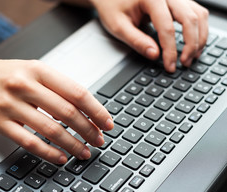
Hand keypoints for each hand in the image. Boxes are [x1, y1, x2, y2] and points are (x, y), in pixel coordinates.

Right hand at [0, 60, 113, 163]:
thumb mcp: (28, 69)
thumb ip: (54, 84)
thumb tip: (83, 106)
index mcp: (37, 69)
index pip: (76, 91)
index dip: (96, 110)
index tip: (107, 123)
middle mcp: (25, 85)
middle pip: (67, 112)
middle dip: (88, 130)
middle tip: (98, 141)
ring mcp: (10, 105)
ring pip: (50, 129)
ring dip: (72, 144)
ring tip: (83, 152)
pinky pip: (29, 142)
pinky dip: (48, 152)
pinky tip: (59, 157)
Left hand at [90, 0, 208, 71]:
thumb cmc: (112, 6)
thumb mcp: (118, 26)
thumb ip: (136, 41)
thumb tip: (154, 55)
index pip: (167, 27)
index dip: (170, 50)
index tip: (170, 66)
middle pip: (190, 19)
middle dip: (191, 44)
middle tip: (184, 63)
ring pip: (198, 15)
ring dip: (199, 37)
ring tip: (191, 56)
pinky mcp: (179, 0)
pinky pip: (196, 13)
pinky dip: (198, 29)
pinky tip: (193, 44)